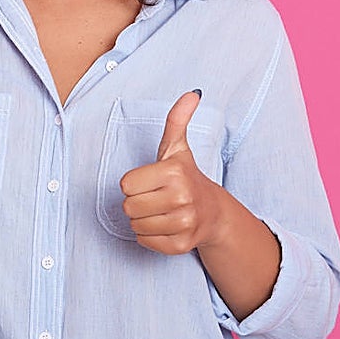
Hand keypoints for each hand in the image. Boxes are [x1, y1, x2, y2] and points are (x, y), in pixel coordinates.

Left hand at [120, 91, 227, 254]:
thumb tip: (193, 93)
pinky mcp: (182, 245)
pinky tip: (165, 225)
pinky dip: (150, 236)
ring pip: (135, 226)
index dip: (134, 183)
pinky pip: (145, 241)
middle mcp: (181, 198)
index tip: (151, 181)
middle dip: (137, 202)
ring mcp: (184, 223)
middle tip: (155, 197)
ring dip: (142, 220)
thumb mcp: (177, 148)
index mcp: (173, 172)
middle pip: (128, 207)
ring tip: (160, 211)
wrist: (213, 212)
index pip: (125, 185)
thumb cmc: (186, 176)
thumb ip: (177, 120)